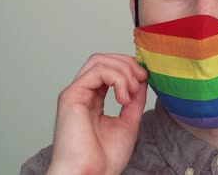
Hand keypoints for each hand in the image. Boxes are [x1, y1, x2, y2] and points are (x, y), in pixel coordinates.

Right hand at [47, 53, 147, 174]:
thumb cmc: (102, 159)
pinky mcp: (71, 96)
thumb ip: (134, 100)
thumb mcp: (128, 122)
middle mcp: (82, 94)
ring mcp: (75, 93)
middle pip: (103, 59)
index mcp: (92, 100)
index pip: (109, 69)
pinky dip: (116, 78)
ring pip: (99, 60)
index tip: (146, 79)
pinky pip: (97, 71)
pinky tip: (123, 98)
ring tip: (132, 92)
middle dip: (127, 64)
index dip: (129, 67)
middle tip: (142, 79)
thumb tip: (142, 80)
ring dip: (123, 71)